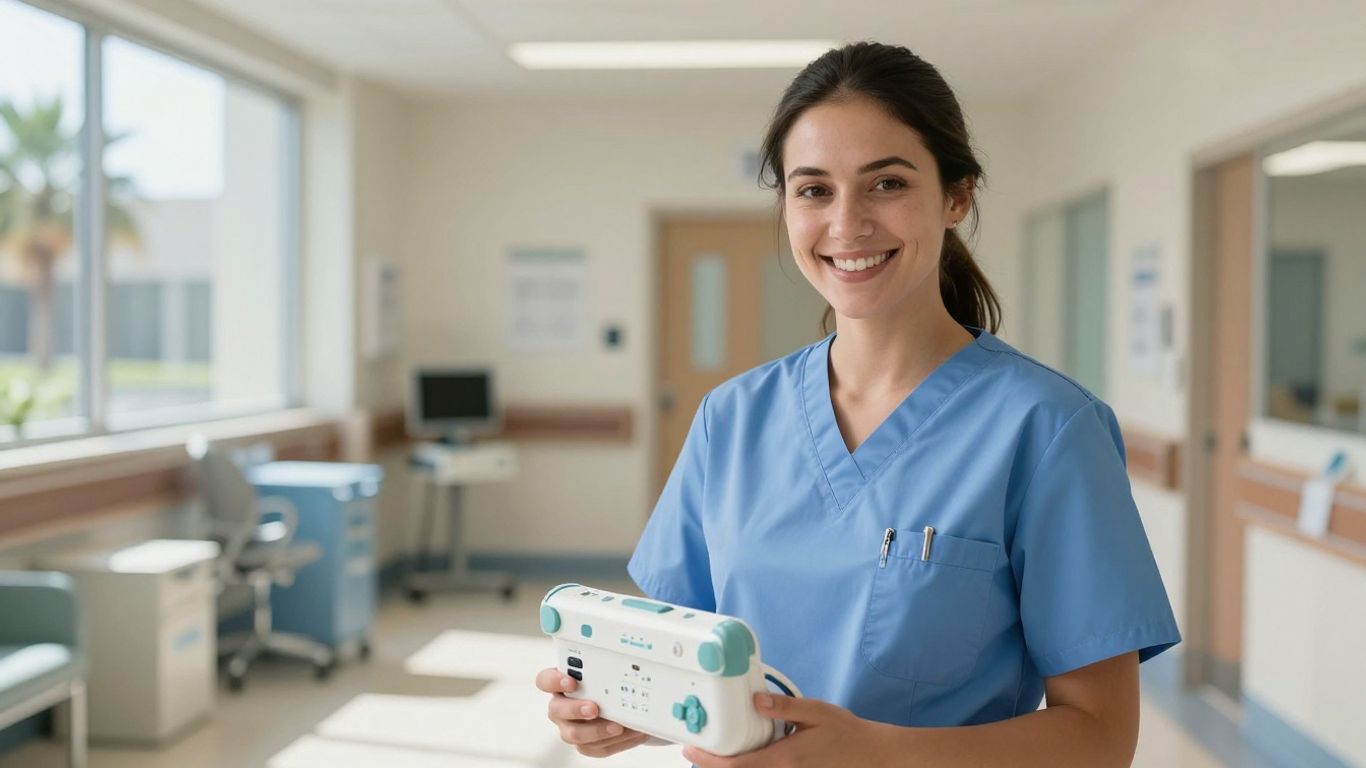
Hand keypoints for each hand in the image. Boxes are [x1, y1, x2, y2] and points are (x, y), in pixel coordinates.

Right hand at [535, 666, 650, 756]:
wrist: (616, 703)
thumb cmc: (604, 683)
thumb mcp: (601, 672)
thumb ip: (602, 669)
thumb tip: (620, 666)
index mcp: (559, 684)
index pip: (545, 680)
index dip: (554, 682)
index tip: (571, 682)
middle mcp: (560, 707)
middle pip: (557, 710)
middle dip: (576, 710)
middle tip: (594, 709)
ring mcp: (569, 728)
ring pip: (575, 735)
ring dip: (598, 731)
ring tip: (620, 726)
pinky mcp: (584, 744)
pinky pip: (596, 748)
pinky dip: (617, 743)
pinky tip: (634, 734)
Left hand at [682, 693, 891, 767]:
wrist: (872, 757)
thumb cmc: (847, 734)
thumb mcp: (817, 712)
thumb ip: (785, 706)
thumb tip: (756, 699)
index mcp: (785, 758)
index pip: (738, 766)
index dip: (710, 762)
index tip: (691, 752)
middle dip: (713, 767)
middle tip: (695, 753)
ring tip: (713, 755)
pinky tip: (744, 758)